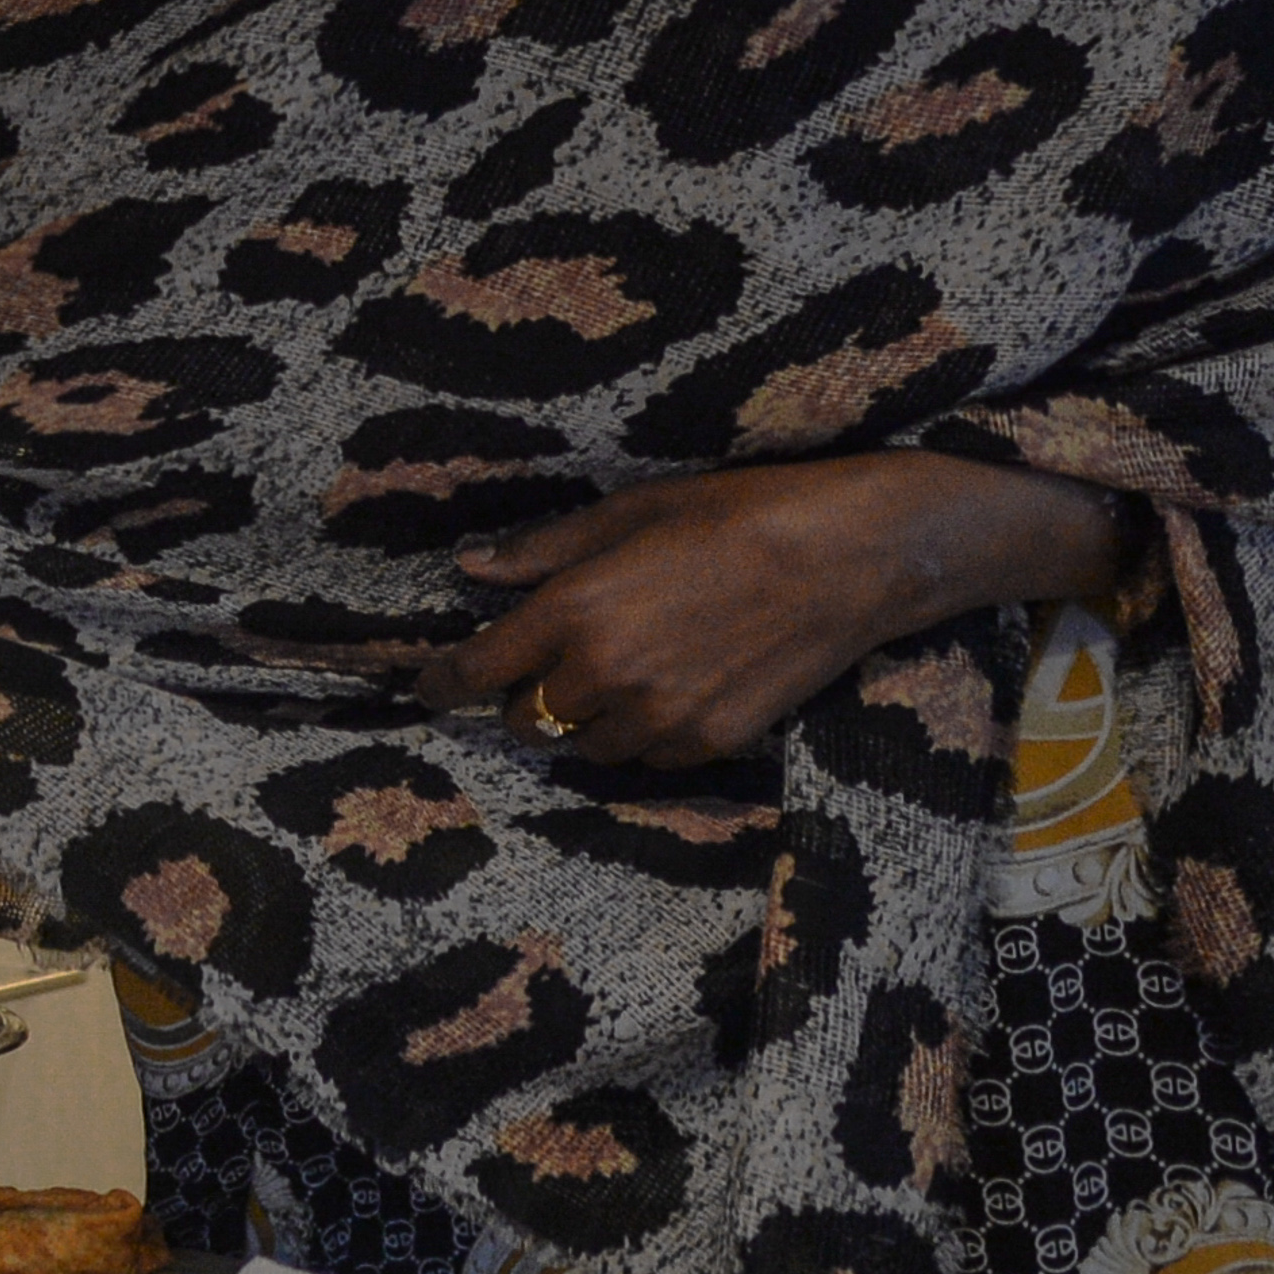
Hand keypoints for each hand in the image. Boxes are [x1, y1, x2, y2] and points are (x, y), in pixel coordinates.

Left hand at [414, 451, 1129, 770]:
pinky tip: (664, 693)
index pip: (477, 670)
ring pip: (585, 749)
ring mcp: (660, 719)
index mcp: (573, 613)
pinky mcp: (709, 744)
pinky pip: (646, 758)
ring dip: (579, 723)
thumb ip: (544, 551)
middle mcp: (605, 677)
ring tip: (607, 680)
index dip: (442, 683)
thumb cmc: (735, 514)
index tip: (426, 687)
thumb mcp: (629, 514)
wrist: (846, 558)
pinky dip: (638, 736)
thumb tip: (471, 568)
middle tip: (531, 674)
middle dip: (517, 701)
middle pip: (525, 721)